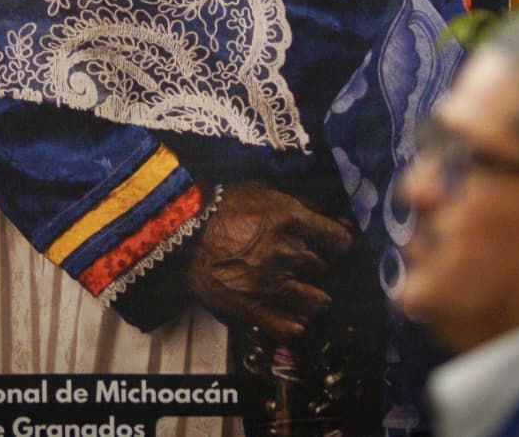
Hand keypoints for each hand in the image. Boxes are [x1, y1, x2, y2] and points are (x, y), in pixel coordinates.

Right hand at [186, 183, 352, 342]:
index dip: (340, 243)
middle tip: (313, 267)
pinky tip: (297, 322)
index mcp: (290, 219)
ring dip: (316, 298)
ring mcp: (270, 282)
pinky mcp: (252, 306)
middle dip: (320, 267)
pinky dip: (296, 326)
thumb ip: (299, 203)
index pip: (337, 239)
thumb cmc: (219, 205)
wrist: (178, 230)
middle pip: (322, 267)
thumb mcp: (261, 191)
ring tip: (311, 297)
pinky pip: (286, 326)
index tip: (336, 246)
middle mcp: (286, 252)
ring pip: (313, 300)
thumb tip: (336, 219)